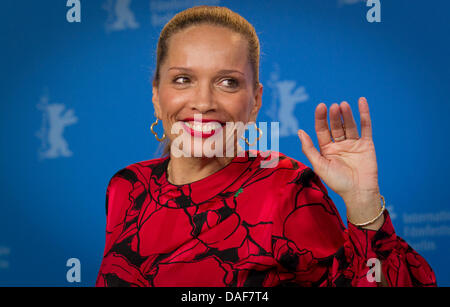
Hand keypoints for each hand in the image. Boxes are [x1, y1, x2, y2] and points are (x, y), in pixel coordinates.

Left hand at [297, 97, 383, 228]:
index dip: (321, 118)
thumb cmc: (337, 182)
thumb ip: (309, 148)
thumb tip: (299, 131)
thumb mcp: (319, 165)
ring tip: (343, 105)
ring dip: (346, 115)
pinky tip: (361, 102)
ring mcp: (353, 143)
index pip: (322, 130)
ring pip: (349, 125)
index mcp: (326, 149)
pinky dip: (364, 115)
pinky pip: (365, 127)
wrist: (358, 192)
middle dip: (334, 116)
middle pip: (336, 126)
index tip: (321, 106)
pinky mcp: (366, 144)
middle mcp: (339, 144)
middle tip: (333, 106)